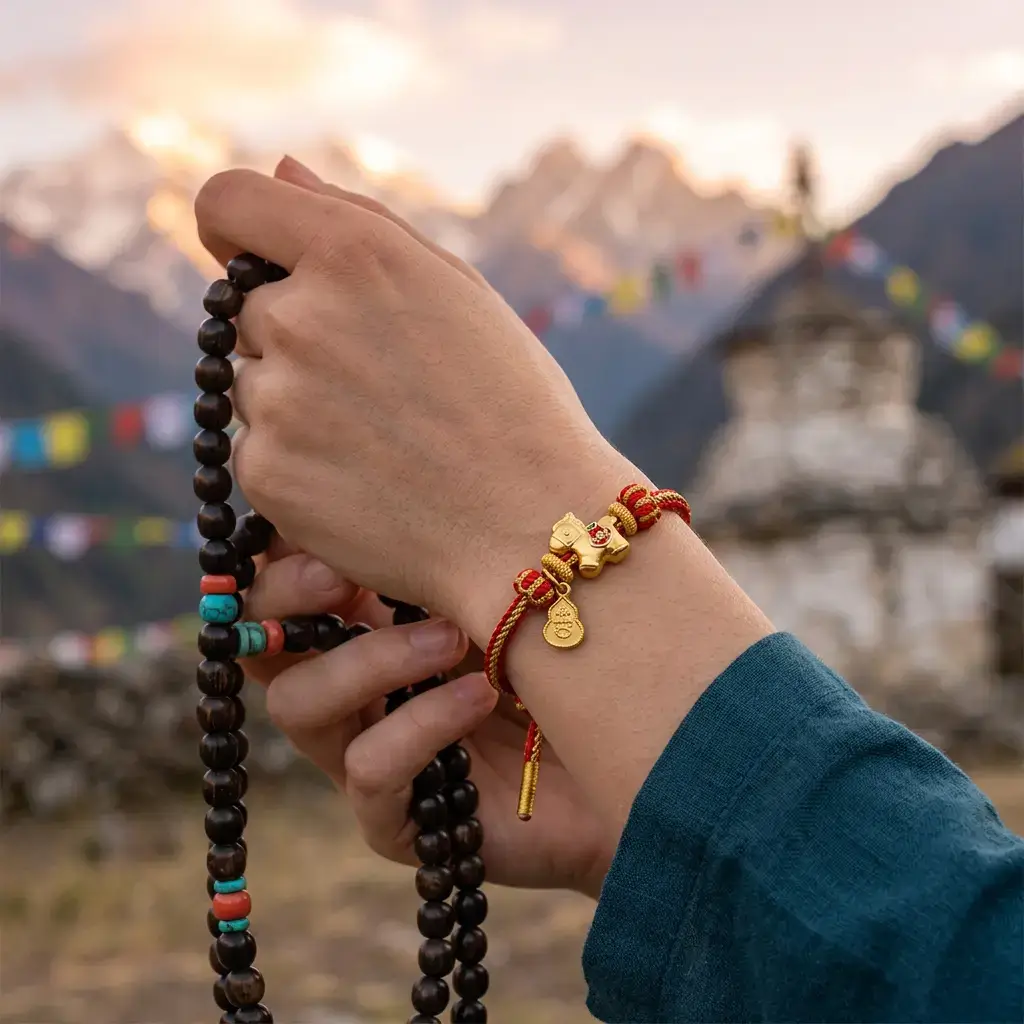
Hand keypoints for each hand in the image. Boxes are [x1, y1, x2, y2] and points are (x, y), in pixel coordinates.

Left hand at [195, 159, 634, 636]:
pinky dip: (297, 463)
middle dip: (292, 333)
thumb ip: (359, 221)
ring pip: (250, 383)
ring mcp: (276, 400)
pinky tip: (364, 482)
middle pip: (242, 307)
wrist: (532, 529)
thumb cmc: (513, 405)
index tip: (260, 259)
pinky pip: (256, 450)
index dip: (236, 230)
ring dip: (294, 402)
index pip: (226, 203)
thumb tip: (283, 172)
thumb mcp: (458, 290)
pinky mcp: (266, 472)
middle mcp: (301, 316)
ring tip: (381, 441)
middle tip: (374, 384)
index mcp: (352, 252)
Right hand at [242, 548, 616, 898]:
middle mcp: (349, 692)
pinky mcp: (396, 820)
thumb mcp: (495, 587)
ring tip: (451, 639)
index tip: (318, 517)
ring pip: (299, 706)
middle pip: (262, 648)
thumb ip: (437, 548)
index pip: (278, 589)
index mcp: (362, 628)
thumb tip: (393, 476)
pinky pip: (369, 768)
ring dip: (370, 660)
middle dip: (289, 601)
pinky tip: (478, 696)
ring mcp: (364, 756)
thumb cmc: (562, 655)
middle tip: (346, 575)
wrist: (631, 756)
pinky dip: (421, 723)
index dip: (278, 553)